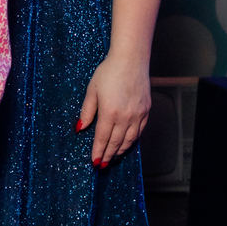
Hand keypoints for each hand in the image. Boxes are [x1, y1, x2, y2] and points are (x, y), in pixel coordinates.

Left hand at [77, 50, 151, 167]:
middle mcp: (126, 116)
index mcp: (110, 112)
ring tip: (113, 158)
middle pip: (116, 142)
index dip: (98, 151)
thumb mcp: (92, 90)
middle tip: (102, 165)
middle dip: (108, 155)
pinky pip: (139, 131)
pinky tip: (127, 144)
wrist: (131, 60)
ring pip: (129, 139)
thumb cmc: (109, 72)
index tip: (94, 162)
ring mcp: (138, 114)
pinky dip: (132, 140)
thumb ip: (87, 111)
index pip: (102, 138)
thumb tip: (80, 128)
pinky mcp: (146, 110)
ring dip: (120, 151)